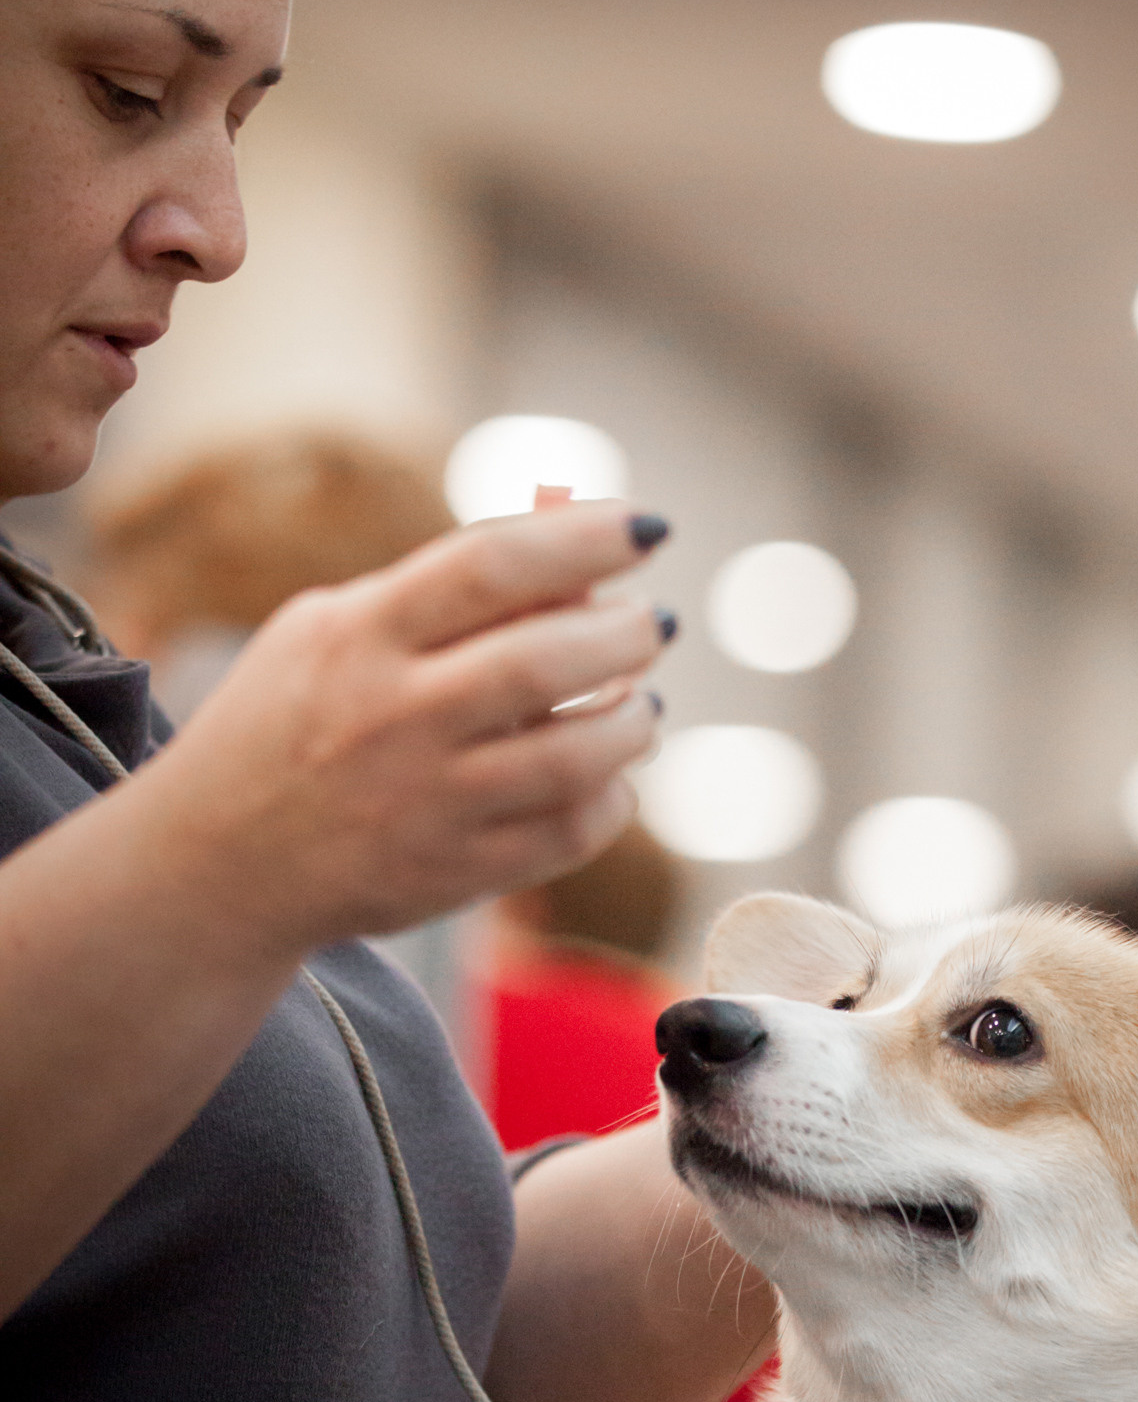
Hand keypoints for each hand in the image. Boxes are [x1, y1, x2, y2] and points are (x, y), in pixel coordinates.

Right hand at [132, 501, 666, 958]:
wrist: (219, 863)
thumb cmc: (295, 721)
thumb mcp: (340, 630)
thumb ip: (447, 588)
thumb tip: (572, 540)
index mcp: (360, 635)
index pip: (490, 566)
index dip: (583, 538)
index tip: (646, 527)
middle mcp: (394, 718)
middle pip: (544, 661)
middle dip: (626, 634)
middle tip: (653, 623)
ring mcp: (428, 804)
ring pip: (575, 757)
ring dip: (633, 722)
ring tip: (640, 705)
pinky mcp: (455, 874)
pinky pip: (570, 833)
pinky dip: (611, 797)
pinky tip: (608, 774)